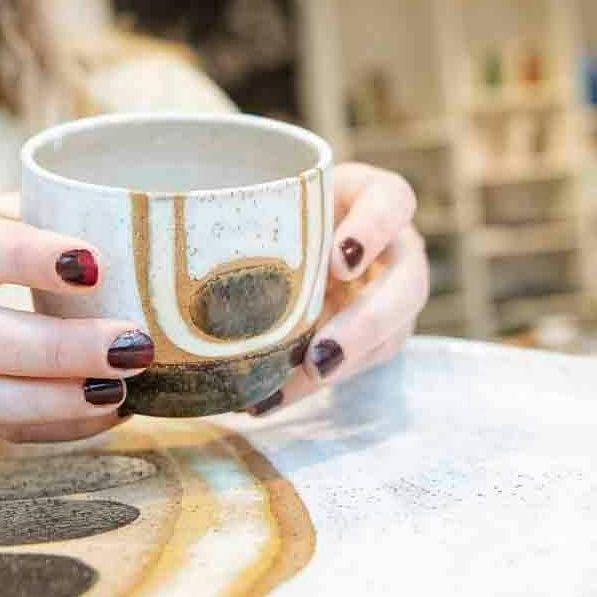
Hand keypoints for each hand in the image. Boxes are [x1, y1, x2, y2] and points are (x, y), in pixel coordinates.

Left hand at [249, 163, 428, 416]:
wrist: (285, 232)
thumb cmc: (277, 204)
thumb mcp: (271, 200)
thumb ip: (253, 215)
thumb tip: (189, 259)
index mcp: (374, 197)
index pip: (392, 201)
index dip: (373, 230)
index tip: (338, 260)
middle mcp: (396, 247)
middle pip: (407, 285)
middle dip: (366, 325)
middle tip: (320, 355)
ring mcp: (392, 295)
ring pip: (389, 336)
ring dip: (338, 369)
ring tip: (284, 392)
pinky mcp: (375, 335)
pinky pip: (355, 365)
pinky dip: (310, 385)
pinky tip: (269, 399)